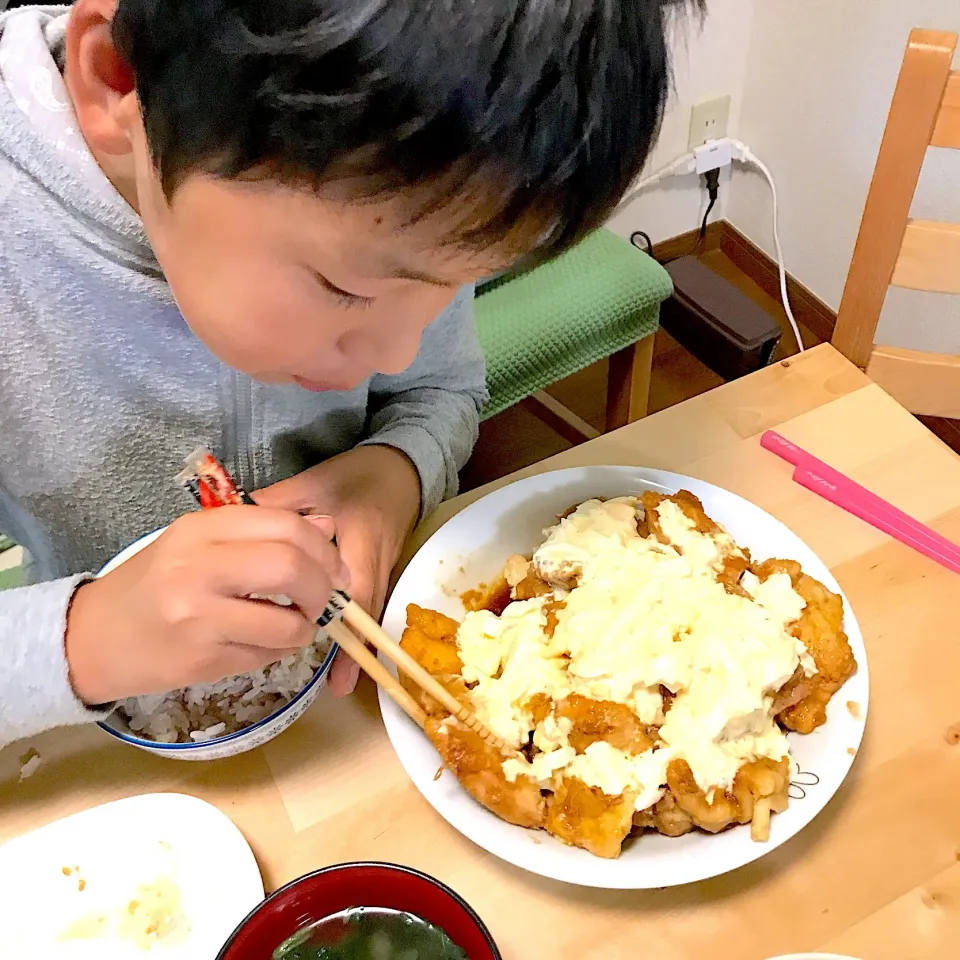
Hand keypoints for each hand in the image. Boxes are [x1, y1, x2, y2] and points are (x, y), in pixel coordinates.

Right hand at [65, 507, 350, 704]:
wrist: (94, 638)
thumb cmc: (154, 585)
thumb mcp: (199, 544)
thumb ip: (262, 533)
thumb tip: (328, 527)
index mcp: (200, 529)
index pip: (284, 525)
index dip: (322, 548)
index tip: (333, 566)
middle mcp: (197, 566)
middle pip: (290, 566)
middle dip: (324, 587)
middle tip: (327, 600)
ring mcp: (197, 615)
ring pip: (287, 621)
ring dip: (305, 628)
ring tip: (295, 625)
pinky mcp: (200, 659)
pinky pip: (265, 654)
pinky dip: (278, 650)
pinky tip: (262, 643)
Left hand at [254, 445, 420, 696]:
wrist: (402, 469)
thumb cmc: (359, 475)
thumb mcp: (318, 481)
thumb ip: (282, 502)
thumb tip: (240, 523)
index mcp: (361, 536)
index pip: (354, 583)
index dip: (343, 618)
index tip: (326, 639)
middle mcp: (376, 559)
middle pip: (367, 609)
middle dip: (354, 647)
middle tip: (340, 684)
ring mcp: (382, 568)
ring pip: (370, 611)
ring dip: (357, 645)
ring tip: (343, 683)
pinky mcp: (380, 570)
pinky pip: (369, 604)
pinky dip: (358, 630)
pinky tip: (347, 654)